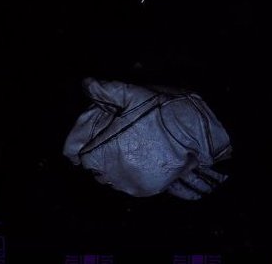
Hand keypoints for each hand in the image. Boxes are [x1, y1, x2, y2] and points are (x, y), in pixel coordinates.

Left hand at [63, 78, 231, 198]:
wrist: (197, 134)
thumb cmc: (163, 114)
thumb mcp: (134, 95)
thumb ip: (107, 91)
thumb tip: (87, 83)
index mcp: (103, 151)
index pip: (74, 153)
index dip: (79, 140)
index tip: (90, 131)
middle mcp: (112, 173)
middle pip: (91, 165)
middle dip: (98, 150)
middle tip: (115, 133)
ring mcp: (129, 184)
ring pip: (109, 175)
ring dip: (114, 161)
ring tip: (130, 143)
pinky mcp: (146, 189)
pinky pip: (128, 182)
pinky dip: (130, 170)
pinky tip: (141, 155)